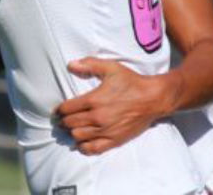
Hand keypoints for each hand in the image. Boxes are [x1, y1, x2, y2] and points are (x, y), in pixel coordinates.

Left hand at [55, 57, 173, 155]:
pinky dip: (84, 147)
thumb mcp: (111, 67)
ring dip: (72, 132)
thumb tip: (70, 64)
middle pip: (70, 123)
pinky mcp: (115, 140)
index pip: (67, 109)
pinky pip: (93, 148)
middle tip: (62, 119)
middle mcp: (97, 117)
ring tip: (72, 128)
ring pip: (78, 136)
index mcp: (94, 100)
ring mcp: (106, 130)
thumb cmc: (131, 81)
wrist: (153, 98)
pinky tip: (82, 142)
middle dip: (63, 121)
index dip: (60, 110)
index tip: (59, 110)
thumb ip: (89, 65)